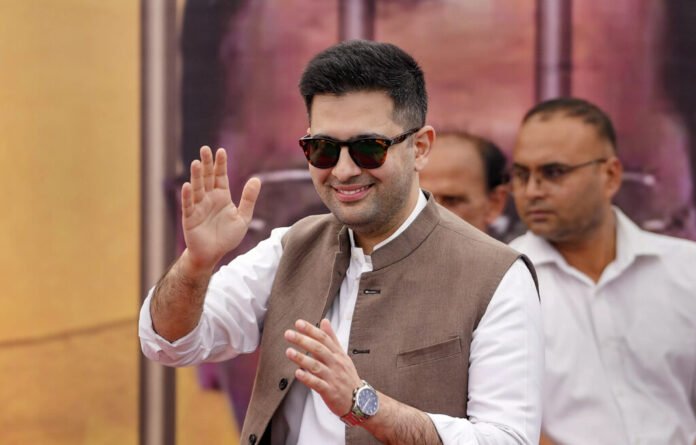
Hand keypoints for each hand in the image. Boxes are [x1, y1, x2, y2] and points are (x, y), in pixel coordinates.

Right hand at [181, 146, 260, 271]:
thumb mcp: (243, 217)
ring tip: (196, 163)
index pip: (220, 177)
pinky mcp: (190, 218)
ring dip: (196, 176)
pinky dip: (187, 196)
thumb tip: (256, 179)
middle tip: (205, 149)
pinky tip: (187, 186)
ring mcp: (198, 207)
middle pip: (207, 178)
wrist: (213, 254)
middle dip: (206, 164)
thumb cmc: (227, 237)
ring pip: (197, 188)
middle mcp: (209, 198)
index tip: (221, 151)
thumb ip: (248, 199)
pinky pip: (188, 205)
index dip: (220, 164)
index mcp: (222, 196)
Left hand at [284, 319, 361, 416]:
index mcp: (338, 354)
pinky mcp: (330, 391)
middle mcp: (336, 364)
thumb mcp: (342, 355)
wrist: (360, 400)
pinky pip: (317, 384)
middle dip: (303, 340)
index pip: (324, 338)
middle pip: (319, 349)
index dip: (311, 330)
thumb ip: (332, 339)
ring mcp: (333, 378)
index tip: (298, 323)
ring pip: (316, 366)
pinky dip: (307, 378)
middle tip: (288, 334)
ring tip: (288, 352)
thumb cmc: (347, 376)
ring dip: (301, 358)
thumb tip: (324, 321)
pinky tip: (297, 373)